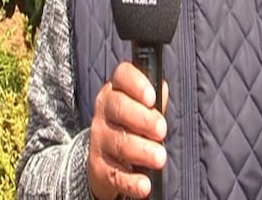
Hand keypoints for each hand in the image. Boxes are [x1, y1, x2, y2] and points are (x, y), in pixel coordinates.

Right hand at [86, 61, 167, 199]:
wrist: (106, 159)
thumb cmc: (133, 126)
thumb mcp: (142, 109)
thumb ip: (154, 99)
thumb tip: (162, 89)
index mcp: (117, 91)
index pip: (122, 77)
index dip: (136, 84)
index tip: (152, 98)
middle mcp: (104, 112)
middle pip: (118, 107)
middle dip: (142, 118)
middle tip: (161, 130)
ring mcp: (99, 140)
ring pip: (118, 141)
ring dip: (141, 150)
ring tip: (159, 158)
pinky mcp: (98, 167)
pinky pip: (115, 174)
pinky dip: (131, 181)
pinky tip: (144, 184)